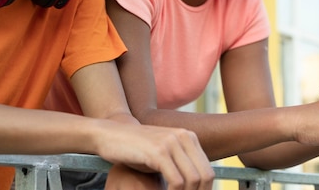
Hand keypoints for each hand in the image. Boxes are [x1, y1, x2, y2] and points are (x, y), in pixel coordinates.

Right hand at [97, 123, 213, 189]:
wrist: (110, 134)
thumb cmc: (135, 149)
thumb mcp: (163, 154)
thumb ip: (180, 165)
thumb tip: (198, 185)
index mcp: (189, 137)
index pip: (208, 172)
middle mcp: (184, 137)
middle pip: (205, 176)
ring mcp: (171, 142)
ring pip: (193, 180)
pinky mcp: (158, 151)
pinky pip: (177, 181)